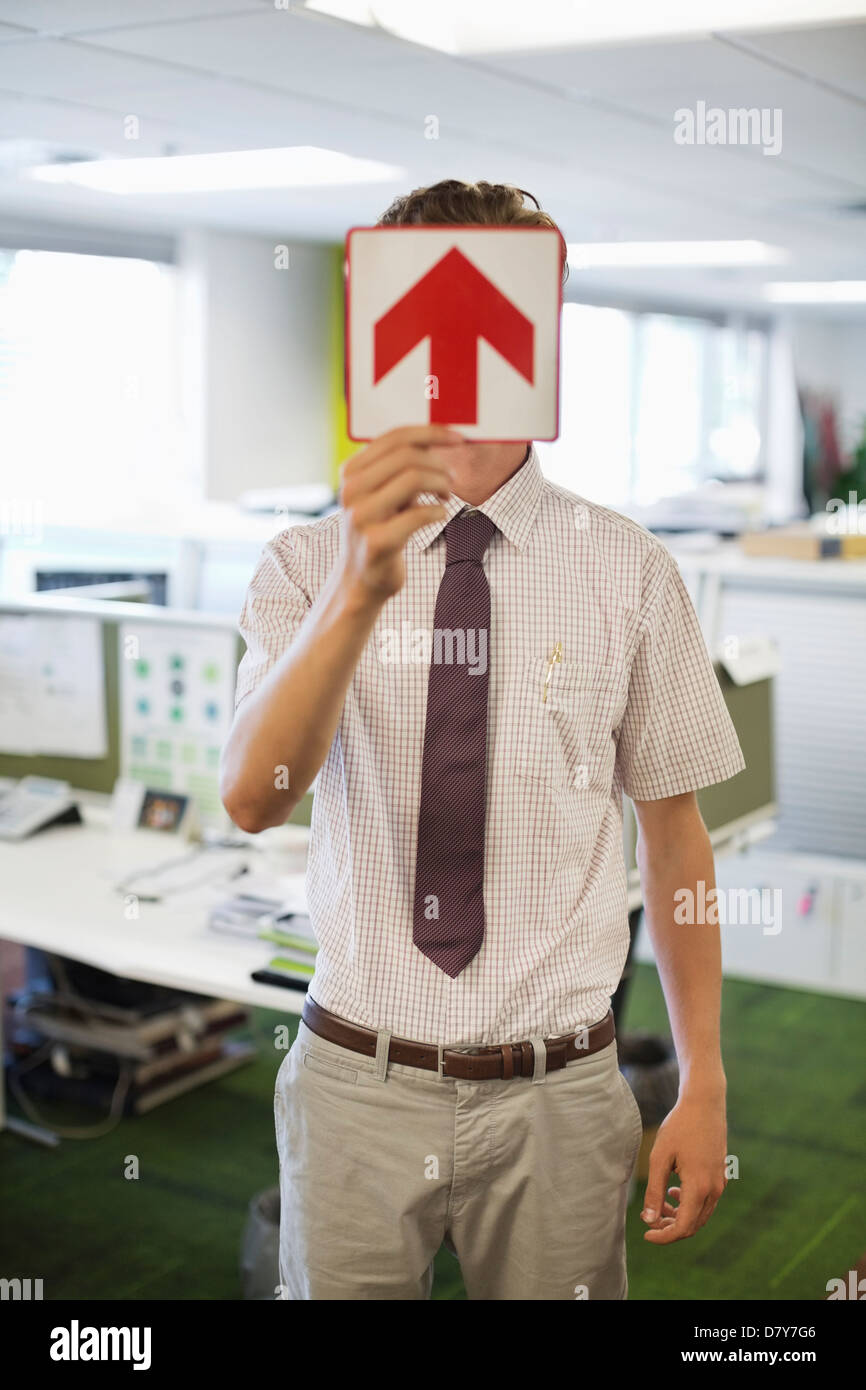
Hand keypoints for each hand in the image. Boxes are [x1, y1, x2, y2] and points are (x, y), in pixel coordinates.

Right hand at [338, 425, 462, 602]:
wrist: (361, 580)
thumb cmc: (380, 529)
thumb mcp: (385, 492)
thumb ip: (402, 466)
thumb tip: (439, 438)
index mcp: (351, 471)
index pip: (394, 437)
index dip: (432, 433)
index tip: (459, 438)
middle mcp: (350, 490)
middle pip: (407, 455)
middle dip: (439, 464)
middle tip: (452, 479)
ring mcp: (361, 516)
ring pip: (414, 478)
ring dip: (441, 485)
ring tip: (446, 497)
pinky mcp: (377, 542)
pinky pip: (420, 514)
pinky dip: (438, 512)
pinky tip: (439, 516)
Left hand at [640, 1089, 727, 1243]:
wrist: (704, 1104)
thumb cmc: (679, 1127)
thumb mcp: (660, 1158)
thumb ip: (654, 1191)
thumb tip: (649, 1220)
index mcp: (699, 1188)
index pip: (683, 1227)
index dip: (664, 1236)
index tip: (646, 1234)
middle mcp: (714, 1190)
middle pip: (693, 1225)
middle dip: (670, 1227)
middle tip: (649, 1219)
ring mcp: (720, 1183)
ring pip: (701, 1214)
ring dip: (680, 1216)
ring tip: (660, 1205)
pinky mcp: (721, 1176)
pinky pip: (707, 1201)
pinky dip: (690, 1204)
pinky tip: (674, 1191)